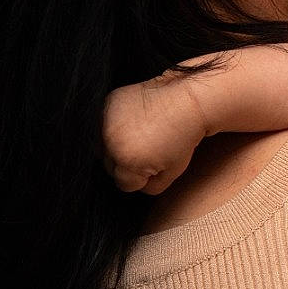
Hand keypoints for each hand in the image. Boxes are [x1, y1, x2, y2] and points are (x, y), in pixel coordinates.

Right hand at [101, 68, 209, 194]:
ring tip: (139, 138)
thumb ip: (151, 187)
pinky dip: (112, 129)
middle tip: (148, 150)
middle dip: (127, 164)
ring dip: (116, 148)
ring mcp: (106, 122)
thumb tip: (137, 186)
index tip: (154, 165)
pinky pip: (101, 127)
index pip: (124, 184)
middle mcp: (111, 142)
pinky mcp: (107, 105)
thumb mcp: (172, 172)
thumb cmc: (183, 136)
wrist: (186, 101)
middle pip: (110, 167)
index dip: (141, 179)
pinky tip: (131, 126)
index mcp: (128, 161)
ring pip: (102, 148)